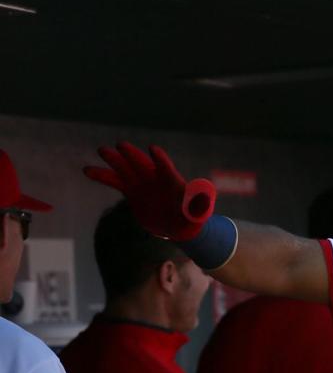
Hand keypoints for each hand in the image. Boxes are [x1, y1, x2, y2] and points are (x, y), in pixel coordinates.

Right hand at [83, 143, 215, 241]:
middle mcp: (156, 180)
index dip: (160, 160)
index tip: (152, 149)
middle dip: (133, 155)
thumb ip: (199, 204)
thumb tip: (205, 196)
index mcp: (172, 182)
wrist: (179, 227)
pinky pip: (115, 181)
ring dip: (114, 160)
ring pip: (125, 169)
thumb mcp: (198, 213)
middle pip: (142, 164)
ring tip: (101, 150)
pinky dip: (102, 176)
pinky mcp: (131, 191)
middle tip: (121, 145)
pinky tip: (87, 169)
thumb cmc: (192, 219)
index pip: (166, 169)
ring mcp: (142, 184)